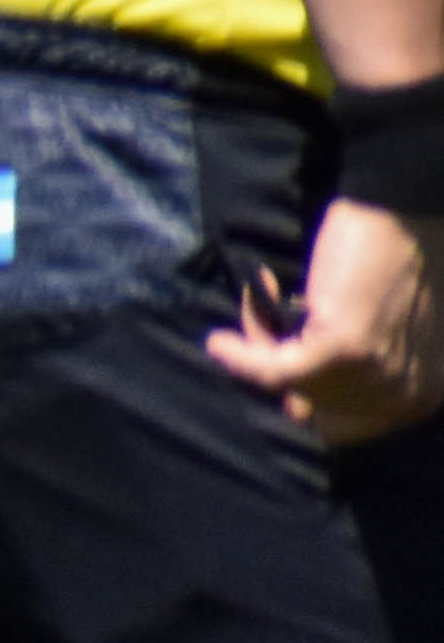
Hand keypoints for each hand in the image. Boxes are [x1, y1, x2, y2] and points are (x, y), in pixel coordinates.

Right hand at [213, 196, 443, 443]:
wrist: (396, 213)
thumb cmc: (394, 259)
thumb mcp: (389, 330)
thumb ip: (363, 366)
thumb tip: (300, 402)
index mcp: (426, 393)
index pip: (351, 428)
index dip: (308, 402)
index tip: (282, 376)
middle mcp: (406, 396)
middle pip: (316, 416)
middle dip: (286, 380)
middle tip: (266, 344)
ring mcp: (376, 377)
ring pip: (291, 387)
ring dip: (262, 350)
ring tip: (259, 308)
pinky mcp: (341, 351)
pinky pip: (272, 369)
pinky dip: (239, 354)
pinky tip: (219, 343)